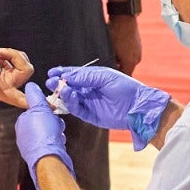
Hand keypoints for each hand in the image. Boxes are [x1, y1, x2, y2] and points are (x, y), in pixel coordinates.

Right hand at [0, 35, 31, 106]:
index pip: (16, 98)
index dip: (30, 102)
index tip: (47, 106)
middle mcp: (5, 86)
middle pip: (25, 75)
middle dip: (17, 59)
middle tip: (1, 51)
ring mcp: (10, 78)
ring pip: (26, 68)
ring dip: (15, 55)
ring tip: (0, 52)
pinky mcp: (13, 70)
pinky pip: (24, 62)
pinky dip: (15, 54)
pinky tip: (2, 53)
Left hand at [15, 84, 71, 181]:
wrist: (50, 159)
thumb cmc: (44, 136)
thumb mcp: (40, 109)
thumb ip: (35, 97)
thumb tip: (31, 86)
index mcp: (21, 123)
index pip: (36, 111)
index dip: (46, 110)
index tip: (52, 112)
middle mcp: (24, 135)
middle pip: (43, 122)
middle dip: (52, 122)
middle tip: (55, 124)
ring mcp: (31, 146)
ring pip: (48, 133)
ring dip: (56, 132)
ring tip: (57, 135)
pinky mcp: (40, 155)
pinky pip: (51, 143)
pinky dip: (56, 142)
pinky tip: (58, 143)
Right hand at [46, 66, 169, 151]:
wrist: (138, 106)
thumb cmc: (125, 87)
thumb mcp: (104, 77)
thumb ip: (85, 77)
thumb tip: (67, 77)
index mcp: (93, 79)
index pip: (74, 75)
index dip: (62, 73)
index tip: (52, 72)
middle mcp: (90, 91)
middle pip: (69, 87)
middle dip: (59, 84)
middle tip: (51, 82)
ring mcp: (90, 104)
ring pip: (71, 99)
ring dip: (64, 94)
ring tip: (60, 88)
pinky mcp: (91, 116)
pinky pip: (77, 110)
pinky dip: (71, 104)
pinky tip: (70, 96)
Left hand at [107, 16, 141, 75]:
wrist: (124, 17)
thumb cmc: (115, 33)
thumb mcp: (110, 50)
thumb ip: (111, 62)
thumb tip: (108, 69)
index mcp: (131, 63)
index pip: (125, 77)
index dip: (117, 78)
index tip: (109, 77)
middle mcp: (137, 59)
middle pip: (127, 69)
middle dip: (118, 68)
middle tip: (107, 64)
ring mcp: (139, 51)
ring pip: (129, 61)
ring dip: (121, 60)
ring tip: (112, 53)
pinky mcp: (138, 45)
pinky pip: (131, 54)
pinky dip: (125, 53)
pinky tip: (117, 47)